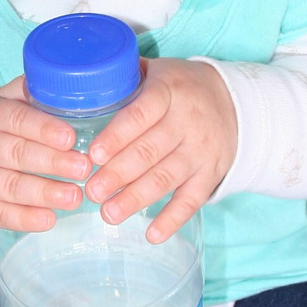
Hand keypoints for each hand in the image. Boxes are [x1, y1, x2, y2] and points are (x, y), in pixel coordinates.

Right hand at [0, 78, 90, 231]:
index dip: (43, 129)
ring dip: (44, 193)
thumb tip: (58, 80)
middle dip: (52, 162)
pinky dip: (23, 219)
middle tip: (83, 168)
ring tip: (74, 196)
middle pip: (16, 154)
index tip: (70, 137)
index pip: (15, 119)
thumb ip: (21, 94)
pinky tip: (48, 219)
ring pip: (9, 187)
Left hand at [85, 58, 237, 242]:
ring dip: (136, 198)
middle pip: (149, 151)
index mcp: (168, 92)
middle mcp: (187, 122)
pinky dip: (172, 219)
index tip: (93, 154)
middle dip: (118, 174)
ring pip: (167, 177)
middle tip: (92, 191)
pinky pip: (192, 199)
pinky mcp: (211, 173)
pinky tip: (151, 234)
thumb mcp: (155, 72)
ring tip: (109, 214)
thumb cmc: (179, 86)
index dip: (117, 136)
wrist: (234, 102)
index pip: (141, 114)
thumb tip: (72, 88)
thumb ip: (121, 79)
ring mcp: (201, 150)